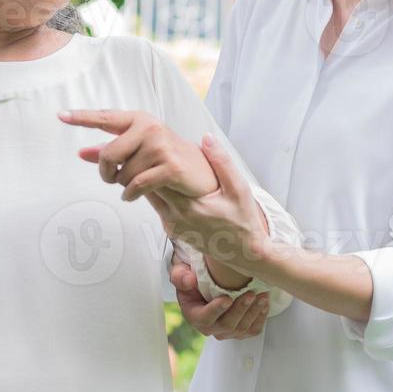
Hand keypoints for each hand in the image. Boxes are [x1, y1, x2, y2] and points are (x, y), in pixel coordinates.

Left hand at [58, 108, 216, 200]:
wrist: (201, 172)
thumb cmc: (164, 159)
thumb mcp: (136, 151)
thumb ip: (109, 151)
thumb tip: (80, 153)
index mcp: (139, 119)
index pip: (105, 117)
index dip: (82, 117)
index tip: (60, 115)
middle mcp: (149, 128)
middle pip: (108, 155)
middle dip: (106, 173)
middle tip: (112, 179)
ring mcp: (161, 146)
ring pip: (122, 175)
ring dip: (122, 186)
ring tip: (134, 185)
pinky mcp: (170, 166)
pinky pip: (136, 186)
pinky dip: (130, 195)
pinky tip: (132, 196)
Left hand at [145, 135, 266, 265]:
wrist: (245, 252)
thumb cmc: (243, 222)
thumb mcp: (238, 189)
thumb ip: (222, 163)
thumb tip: (207, 139)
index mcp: (189, 205)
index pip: (159, 178)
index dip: (154, 160)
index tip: (156, 145)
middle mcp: (176, 218)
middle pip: (149, 188)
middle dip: (148, 168)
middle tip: (150, 149)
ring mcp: (173, 227)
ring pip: (151, 199)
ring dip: (150, 182)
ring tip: (156, 163)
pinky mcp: (173, 232)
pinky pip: (159, 209)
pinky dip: (159, 195)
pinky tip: (168, 183)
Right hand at [171, 258, 268, 338]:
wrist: (206, 284)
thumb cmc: (194, 279)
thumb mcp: (181, 273)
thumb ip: (180, 276)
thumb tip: (189, 280)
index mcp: (194, 315)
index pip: (205, 318)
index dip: (216, 310)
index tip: (227, 298)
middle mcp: (210, 327)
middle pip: (227, 325)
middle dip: (240, 309)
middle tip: (250, 294)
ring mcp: (226, 331)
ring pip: (241, 329)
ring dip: (254, 312)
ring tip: (261, 296)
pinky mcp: (239, 331)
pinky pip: (252, 330)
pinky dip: (260, 318)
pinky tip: (264, 304)